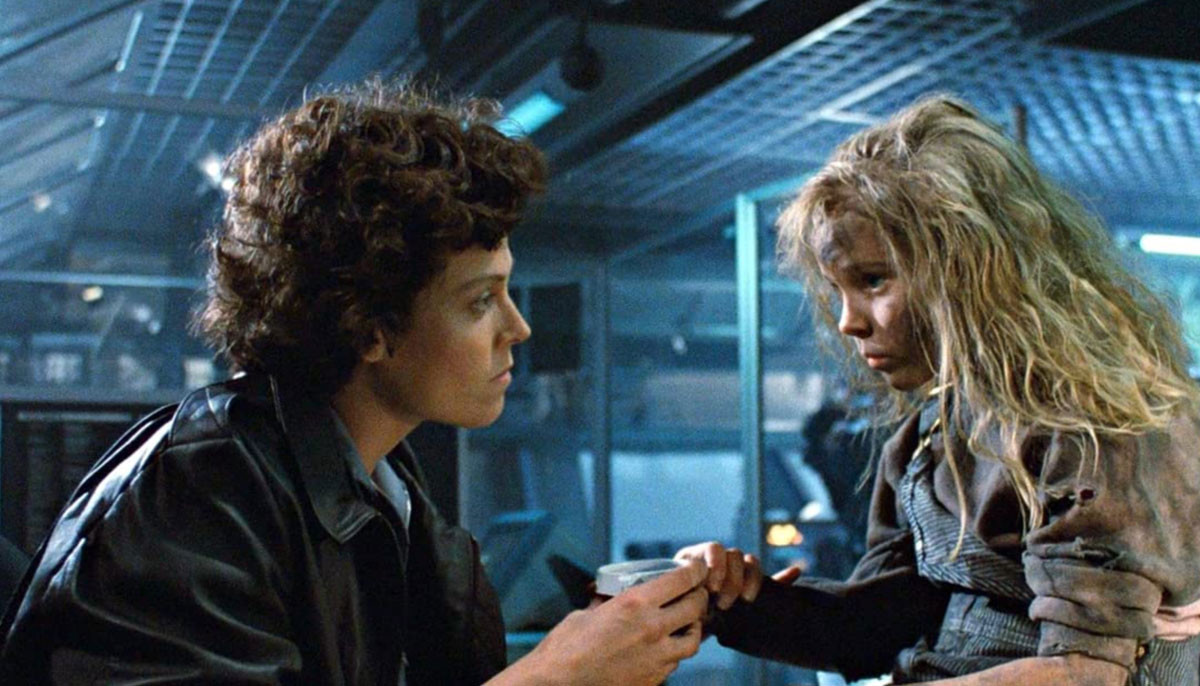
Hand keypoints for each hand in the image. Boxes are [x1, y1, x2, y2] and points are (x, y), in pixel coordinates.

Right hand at [495, 559, 708, 685]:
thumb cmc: (564, 647)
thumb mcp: (586, 613)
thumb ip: (608, 603)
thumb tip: (611, 596)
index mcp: (634, 604)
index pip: (681, 580)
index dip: (695, 570)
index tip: (698, 567)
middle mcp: (652, 629)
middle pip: (695, 607)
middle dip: (699, 596)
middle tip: (696, 592)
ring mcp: (656, 658)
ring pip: (693, 639)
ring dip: (694, 627)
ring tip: (686, 623)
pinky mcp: (653, 680)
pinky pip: (675, 662)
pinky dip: (675, 652)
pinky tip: (663, 648)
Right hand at [674, 542, 800, 610]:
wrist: (677, 625)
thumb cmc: (711, 619)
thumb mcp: (742, 610)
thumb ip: (769, 589)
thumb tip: (797, 570)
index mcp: (737, 571)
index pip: (753, 564)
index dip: (755, 578)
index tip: (749, 599)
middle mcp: (724, 561)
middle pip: (741, 557)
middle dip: (738, 580)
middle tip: (728, 603)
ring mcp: (706, 557)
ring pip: (727, 552)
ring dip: (725, 574)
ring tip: (715, 595)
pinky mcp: (689, 556)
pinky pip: (709, 549)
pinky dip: (713, 565)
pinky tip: (706, 585)